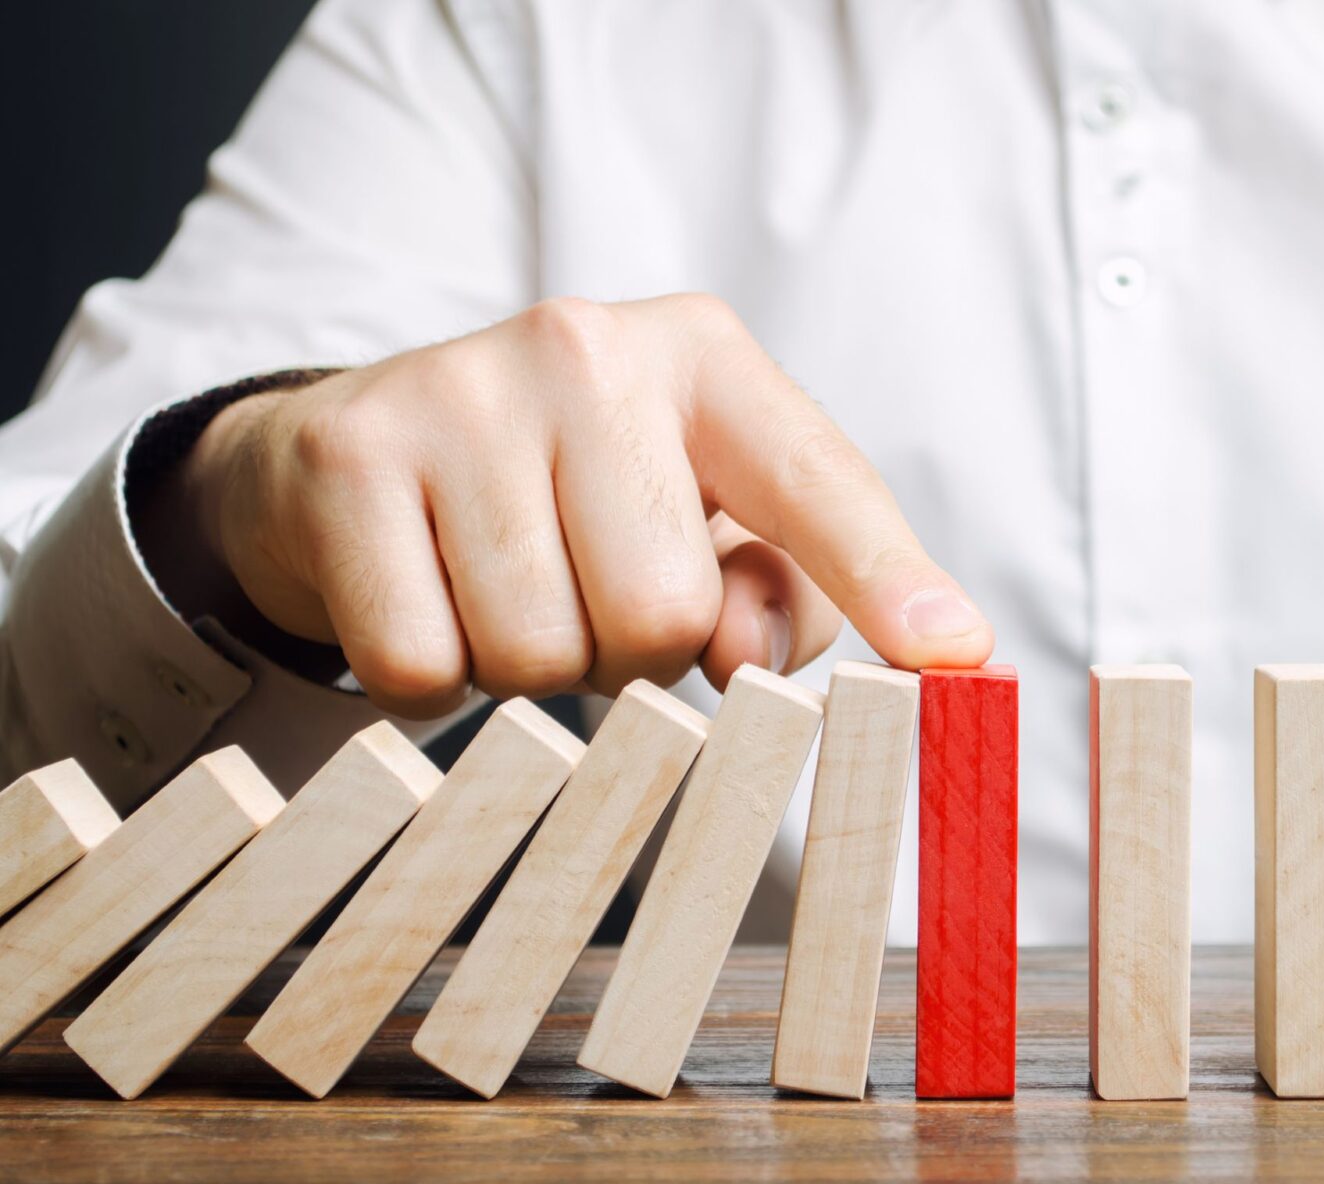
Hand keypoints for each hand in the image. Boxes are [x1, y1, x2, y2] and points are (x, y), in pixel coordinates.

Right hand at [166, 295, 992, 716]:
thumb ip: (777, 594)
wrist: (359, 451)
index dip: (885, 578)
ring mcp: (461, 390)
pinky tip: (428, 599)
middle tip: (585, 592)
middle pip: (663, 616)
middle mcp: (589, 346)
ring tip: (506, 589)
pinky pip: (422, 665)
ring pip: (541, 652)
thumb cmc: (575, 500)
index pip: (817, 483)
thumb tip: (758, 664)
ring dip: (532, 667)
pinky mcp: (351, 455)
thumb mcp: (702, 522)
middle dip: (630, 653)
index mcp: (706, 358)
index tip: (953, 655)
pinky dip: (430, 678)